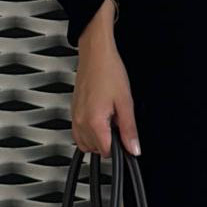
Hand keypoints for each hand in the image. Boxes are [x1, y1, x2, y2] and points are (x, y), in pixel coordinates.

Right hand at [73, 25, 140, 156]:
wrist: (95, 55)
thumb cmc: (109, 72)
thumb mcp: (126, 102)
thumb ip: (129, 129)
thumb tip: (134, 148)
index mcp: (94, 121)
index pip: (107, 151)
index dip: (120, 147)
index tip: (126, 138)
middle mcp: (80, 122)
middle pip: (96, 149)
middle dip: (109, 142)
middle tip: (119, 123)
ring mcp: (75, 117)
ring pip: (85, 144)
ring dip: (98, 139)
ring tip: (110, 120)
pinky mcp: (73, 112)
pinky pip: (79, 132)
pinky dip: (89, 132)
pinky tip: (100, 119)